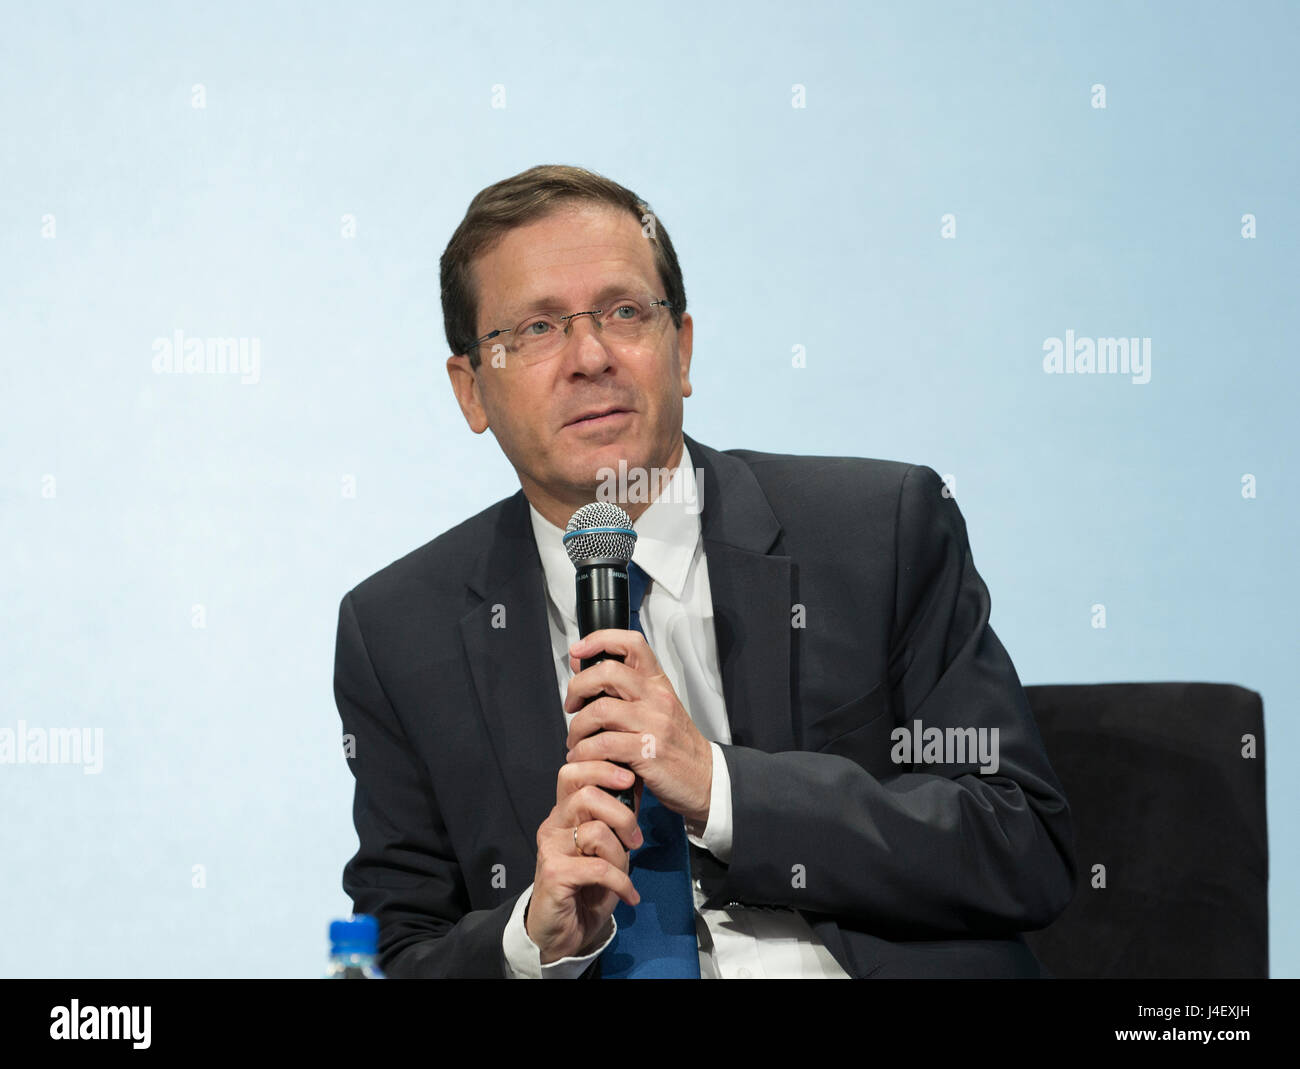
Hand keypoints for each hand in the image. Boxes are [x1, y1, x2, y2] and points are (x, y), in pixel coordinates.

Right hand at [525, 759, 642, 964]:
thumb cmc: (587, 887)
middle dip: (622, 814)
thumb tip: (636, 784)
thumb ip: (615, 818)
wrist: (562, 932)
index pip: (574, 772)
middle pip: (586, 794)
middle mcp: (553, 825)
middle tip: (635, 839)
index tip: (630, 779)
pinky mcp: (554, 874)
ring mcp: (551, 848)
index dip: (603, 768)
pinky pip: (599, 868)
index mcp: (564, 813)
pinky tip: (629, 895)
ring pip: (596, 831)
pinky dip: (621, 882)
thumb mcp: (607, 847)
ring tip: (625, 872)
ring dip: (620, 854)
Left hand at [564, 628, 713, 826]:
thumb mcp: (653, 707)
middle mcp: (657, 698)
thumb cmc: (675, 743)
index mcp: (657, 683)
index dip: (599, 640)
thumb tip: (582, 663)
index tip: (578, 651)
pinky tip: (584, 757)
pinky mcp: (648, 752)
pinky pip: (604, 744)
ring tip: (575, 740)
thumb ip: (619, 687)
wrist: (704, 776)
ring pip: (601, 709)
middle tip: (571, 705)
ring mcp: (654, 724)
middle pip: (608, 672)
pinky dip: (585, 752)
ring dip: (577, 727)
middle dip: (577, 687)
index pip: (631, 644)